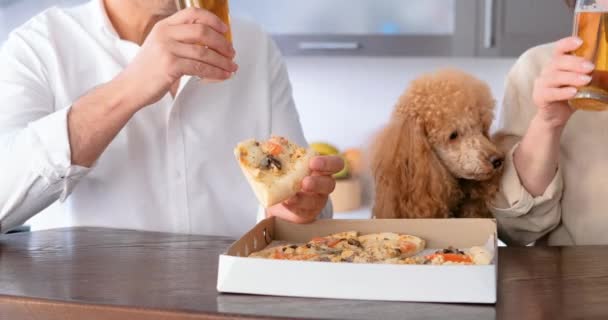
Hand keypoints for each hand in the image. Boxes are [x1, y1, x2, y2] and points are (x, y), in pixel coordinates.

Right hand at [114, 7, 237, 110]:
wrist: (129, 88)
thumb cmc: (147, 71)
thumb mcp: (161, 47)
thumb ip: (180, 41)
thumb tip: (211, 44)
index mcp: (164, 26)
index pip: (193, 13)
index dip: (212, 20)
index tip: (224, 30)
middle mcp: (165, 34)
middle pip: (203, 32)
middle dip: (222, 43)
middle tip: (231, 53)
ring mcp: (167, 49)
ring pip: (204, 52)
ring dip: (222, 61)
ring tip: (231, 68)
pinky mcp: (170, 66)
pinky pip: (200, 68)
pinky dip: (215, 72)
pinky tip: (222, 76)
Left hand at [267, 156, 343, 223]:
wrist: (282, 196)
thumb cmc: (289, 173)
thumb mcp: (288, 161)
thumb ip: (283, 152)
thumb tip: (271, 140)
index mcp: (323, 168)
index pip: (336, 164)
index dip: (328, 163)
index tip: (313, 162)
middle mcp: (324, 184)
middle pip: (330, 184)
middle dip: (317, 183)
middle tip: (305, 182)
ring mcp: (316, 200)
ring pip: (316, 201)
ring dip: (303, 199)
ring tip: (290, 197)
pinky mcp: (306, 213)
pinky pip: (302, 211)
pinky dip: (293, 206)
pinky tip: (284, 202)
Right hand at [532, 36, 592, 128]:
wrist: (555, 116)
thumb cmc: (569, 97)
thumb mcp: (580, 83)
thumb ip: (588, 74)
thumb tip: (607, 68)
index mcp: (557, 64)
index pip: (559, 50)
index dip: (567, 44)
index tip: (580, 42)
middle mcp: (547, 71)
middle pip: (558, 62)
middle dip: (575, 63)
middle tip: (590, 67)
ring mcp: (541, 84)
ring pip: (555, 77)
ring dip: (572, 77)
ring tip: (586, 80)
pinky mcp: (539, 97)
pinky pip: (550, 93)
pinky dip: (563, 92)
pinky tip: (574, 92)